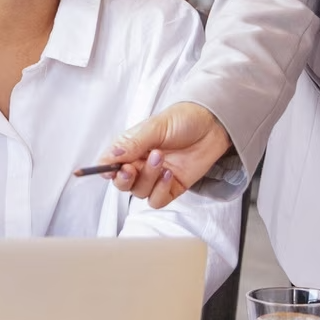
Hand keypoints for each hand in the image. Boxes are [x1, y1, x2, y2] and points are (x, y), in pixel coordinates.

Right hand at [99, 101, 232, 209]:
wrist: (213, 125)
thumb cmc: (184, 119)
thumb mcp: (155, 127)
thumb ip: (132, 143)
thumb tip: (111, 156)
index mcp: (131, 148)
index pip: (110, 164)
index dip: (105, 170)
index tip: (110, 169)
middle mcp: (141, 164)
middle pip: (122, 183)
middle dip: (125, 178)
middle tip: (132, 168)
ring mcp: (156, 177)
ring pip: (139, 192)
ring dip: (148, 178)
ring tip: (161, 159)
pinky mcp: (171, 187)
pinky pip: (157, 200)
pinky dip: (160, 190)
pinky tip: (169, 173)